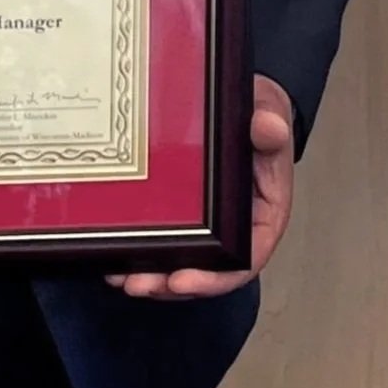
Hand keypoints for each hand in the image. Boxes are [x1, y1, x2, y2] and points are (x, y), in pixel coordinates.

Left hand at [105, 73, 294, 300]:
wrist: (244, 102)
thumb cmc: (259, 113)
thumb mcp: (269, 113)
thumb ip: (271, 125)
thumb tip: (270, 127)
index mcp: (263, 215)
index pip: (244, 259)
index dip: (214, 277)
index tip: (182, 280)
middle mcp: (236, 227)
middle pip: (206, 269)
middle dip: (171, 283)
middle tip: (137, 284)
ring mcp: (209, 222)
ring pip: (183, 260)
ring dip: (153, 274)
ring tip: (120, 277)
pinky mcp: (185, 209)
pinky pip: (168, 238)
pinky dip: (145, 251)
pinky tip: (116, 255)